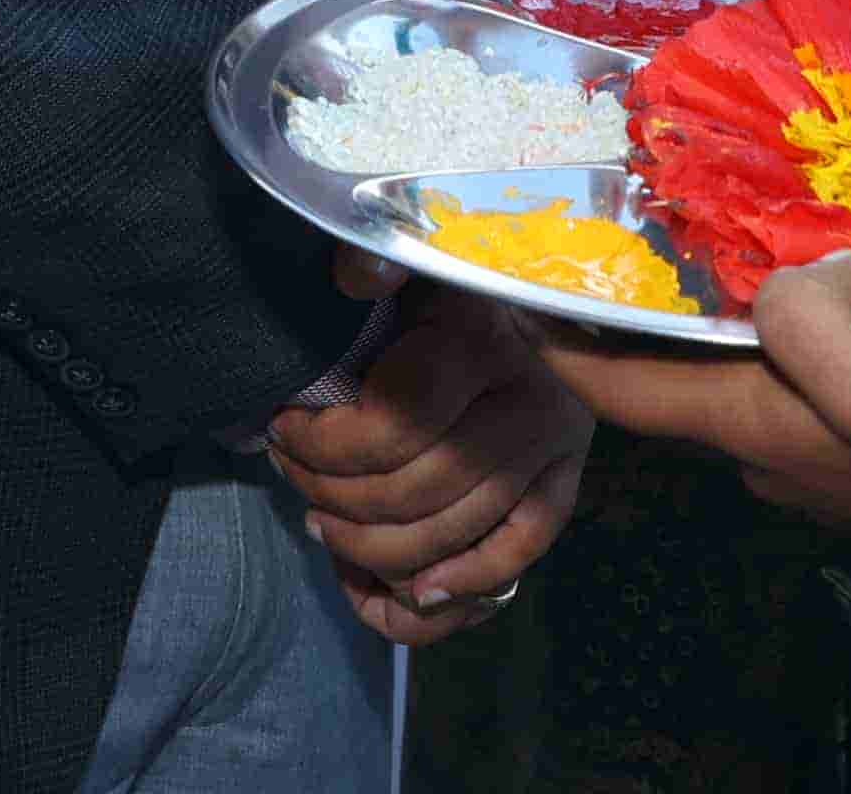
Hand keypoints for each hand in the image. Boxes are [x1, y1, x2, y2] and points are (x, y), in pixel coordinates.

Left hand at [270, 278, 594, 641]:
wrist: (548, 290)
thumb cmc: (457, 280)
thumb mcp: (414, 260)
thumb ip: (376, 262)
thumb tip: (353, 273)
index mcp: (481, 341)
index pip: (392, 425)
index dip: (325, 445)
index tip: (283, 430)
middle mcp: (526, 401)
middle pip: (414, 490)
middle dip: (336, 498)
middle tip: (293, 480)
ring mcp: (553, 450)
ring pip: (453, 530)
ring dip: (375, 546)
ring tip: (323, 525)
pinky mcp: (566, 481)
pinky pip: (518, 551)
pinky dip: (463, 581)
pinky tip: (411, 590)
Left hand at [535, 257, 850, 572]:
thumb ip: (800, 313)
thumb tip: (801, 271)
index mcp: (746, 425)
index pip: (621, 392)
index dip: (563, 344)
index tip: (521, 286)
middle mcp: (766, 447)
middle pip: (676, 380)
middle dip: (647, 315)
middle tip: (641, 227)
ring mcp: (820, 453)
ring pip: (749, 374)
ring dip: (731, 317)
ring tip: (738, 235)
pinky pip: (811, 375)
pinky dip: (801, 329)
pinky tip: (838, 284)